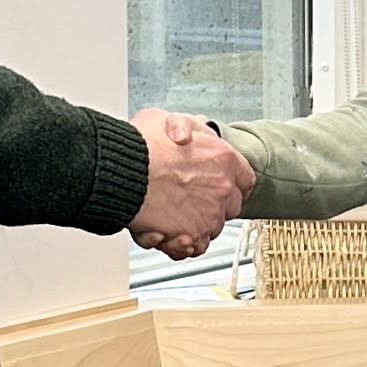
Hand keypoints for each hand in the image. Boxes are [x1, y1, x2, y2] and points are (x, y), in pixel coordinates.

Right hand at [128, 108, 252, 260]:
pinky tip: (165, 232)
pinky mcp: (192, 235)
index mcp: (223, 158)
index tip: (220, 184)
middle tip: (189, 200)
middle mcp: (223, 188)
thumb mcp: (161, 119)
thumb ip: (179, 126)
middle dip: (212, 205)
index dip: (231, 181)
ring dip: (194, 224)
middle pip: (230, 205)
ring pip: (211, 228)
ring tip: (169, 218)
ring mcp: (210, 214)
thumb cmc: (138, 146)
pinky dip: (181, 244)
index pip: (245, 178)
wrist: (122, 172)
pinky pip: (195, 247)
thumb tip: (182, 134)